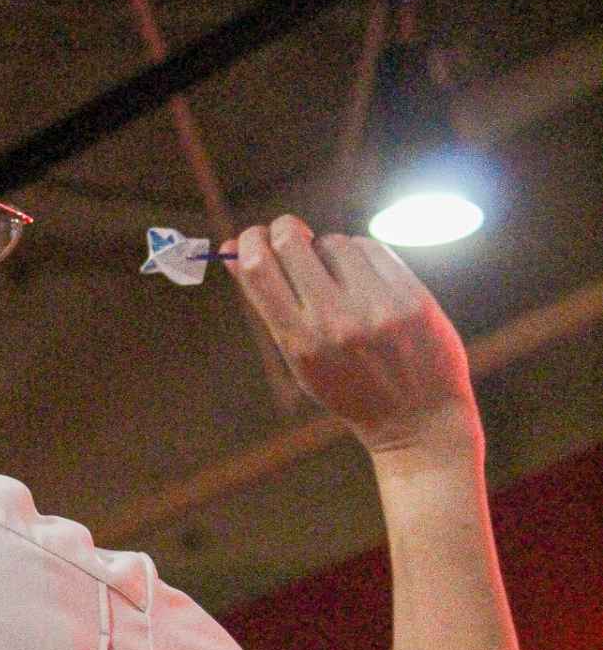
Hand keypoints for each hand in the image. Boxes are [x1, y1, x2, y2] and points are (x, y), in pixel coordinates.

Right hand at [223, 215, 479, 456]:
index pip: (259, 269)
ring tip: (341, 281)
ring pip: (334, 242)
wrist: (417, 419)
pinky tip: (368, 283)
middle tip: (290, 236)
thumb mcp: (301, 360)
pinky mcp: (410, 296)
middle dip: (285, 230)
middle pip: (291, 241)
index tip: (252, 238)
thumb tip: (231, 254)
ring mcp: (376, 308)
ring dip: (330, 251)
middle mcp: (335, 323)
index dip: (249, 242)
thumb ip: (270, 307)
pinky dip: (363, 257)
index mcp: (300, 343)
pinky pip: (372, 248)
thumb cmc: (349, 388)